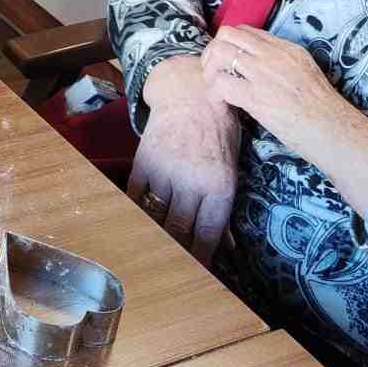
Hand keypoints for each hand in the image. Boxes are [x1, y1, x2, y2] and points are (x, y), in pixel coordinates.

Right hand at [126, 54, 239, 264]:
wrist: (190, 94)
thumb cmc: (218, 132)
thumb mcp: (230, 169)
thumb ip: (222, 208)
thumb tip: (225, 246)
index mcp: (219, 186)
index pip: (208, 235)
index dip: (201, 259)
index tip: (197, 272)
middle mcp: (191, 182)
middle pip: (179, 230)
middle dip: (178, 252)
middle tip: (175, 264)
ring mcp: (165, 172)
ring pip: (156, 217)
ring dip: (157, 234)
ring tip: (157, 247)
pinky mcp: (144, 162)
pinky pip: (137, 197)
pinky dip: (139, 211)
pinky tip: (141, 219)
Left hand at [203, 25, 367, 215]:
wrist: (335, 131)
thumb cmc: (323, 111)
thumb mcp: (306, 73)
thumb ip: (282, 65)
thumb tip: (257, 68)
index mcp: (287, 48)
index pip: (246, 31)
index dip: (230, 44)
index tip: (227, 61)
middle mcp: (274, 55)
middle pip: (227, 35)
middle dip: (213, 51)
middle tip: (213, 72)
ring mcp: (264, 74)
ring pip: (220, 54)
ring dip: (209, 71)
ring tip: (214, 88)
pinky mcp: (256, 96)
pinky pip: (220, 84)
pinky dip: (213, 93)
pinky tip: (220, 104)